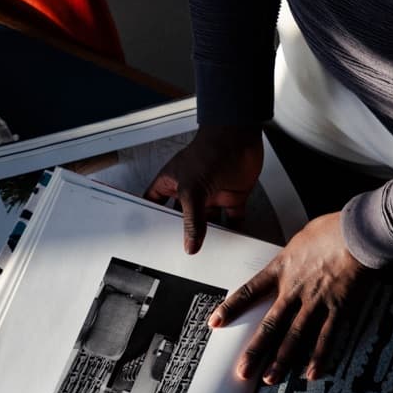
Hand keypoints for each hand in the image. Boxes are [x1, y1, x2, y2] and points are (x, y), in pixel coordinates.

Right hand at [143, 124, 263, 253]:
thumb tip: (191, 243)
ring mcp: (212, 194)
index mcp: (172, 184)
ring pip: (209, 221)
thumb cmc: (210, 150)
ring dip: (210, 235)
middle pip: (184, 218)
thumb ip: (192, 219)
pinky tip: (233, 241)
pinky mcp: (232, 196)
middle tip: (182, 252)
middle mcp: (191, 191)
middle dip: (184, 233)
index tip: (152, 240)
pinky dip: (234, 229)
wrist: (240, 139)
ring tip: (208, 253)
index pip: (156, 206)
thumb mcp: (192, 190)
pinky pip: (232, 218)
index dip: (154, 221)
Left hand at [209, 212, 366, 383]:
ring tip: (270, 379)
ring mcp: (315, 301)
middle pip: (270, 324)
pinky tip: (311, 373)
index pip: (249, 292)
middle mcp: (294, 289)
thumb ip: (295, 253)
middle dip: (255, 350)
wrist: (358, 233)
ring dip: (281, 360)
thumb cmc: (334, 228)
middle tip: (242, 371)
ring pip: (294, 336)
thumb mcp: (303, 236)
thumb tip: (295, 254)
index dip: (230, 308)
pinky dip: (319, 356)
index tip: (215, 323)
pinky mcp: (338, 308)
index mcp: (282, 269)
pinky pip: (326, 336)